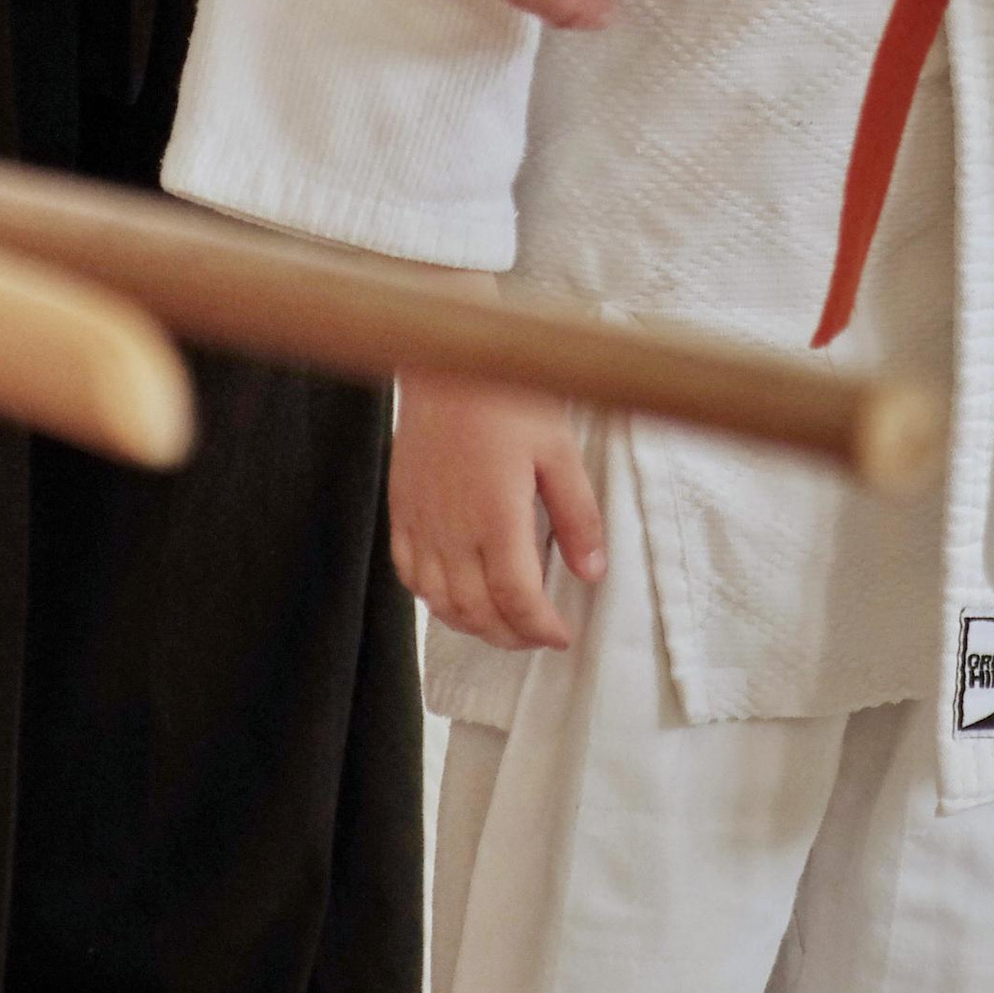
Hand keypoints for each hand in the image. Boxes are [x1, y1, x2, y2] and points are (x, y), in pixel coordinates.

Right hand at [390, 374, 605, 650]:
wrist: (447, 356)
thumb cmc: (507, 394)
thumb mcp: (559, 449)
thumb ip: (577, 515)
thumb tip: (592, 571)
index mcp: (497, 517)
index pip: (517, 600)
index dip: (540, 629)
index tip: (561, 635)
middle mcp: (453, 530)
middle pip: (477, 612)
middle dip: (511, 636)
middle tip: (538, 635)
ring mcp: (421, 521)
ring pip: (439, 602)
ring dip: (472, 625)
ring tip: (501, 624)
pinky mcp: (401, 508)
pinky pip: (407, 573)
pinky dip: (431, 598)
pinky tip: (452, 595)